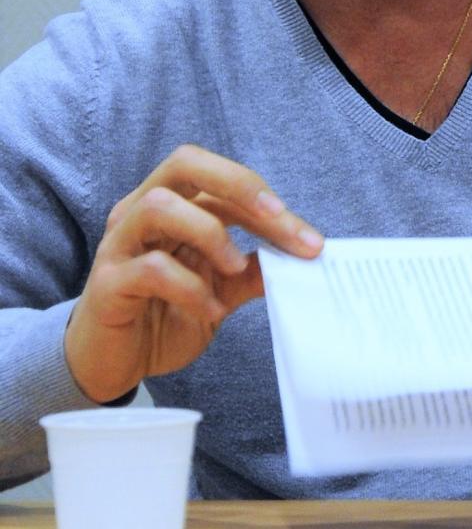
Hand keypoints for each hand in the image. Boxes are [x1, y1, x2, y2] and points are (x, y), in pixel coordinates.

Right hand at [63, 144, 323, 404]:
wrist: (112, 366)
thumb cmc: (162, 317)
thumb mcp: (219, 292)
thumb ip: (250, 271)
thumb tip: (300, 256)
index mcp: (171, 205)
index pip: (219, 180)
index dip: (264, 199)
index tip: (307, 237)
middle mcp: (140, 213)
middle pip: (184, 162)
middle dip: (238, 184)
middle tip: (277, 218)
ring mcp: (119, 245)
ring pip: (159, 206)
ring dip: (209, 233)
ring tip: (234, 268)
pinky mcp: (107, 284)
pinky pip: (150, 268)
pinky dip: (190, 287)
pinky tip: (210, 310)